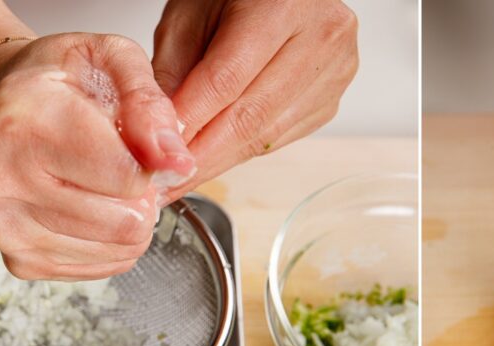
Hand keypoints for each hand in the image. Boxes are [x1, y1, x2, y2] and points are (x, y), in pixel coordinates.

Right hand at [0, 33, 194, 279]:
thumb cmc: (60, 79)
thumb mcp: (113, 59)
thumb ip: (150, 105)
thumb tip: (176, 163)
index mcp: (23, 121)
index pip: (128, 176)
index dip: (155, 162)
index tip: (143, 140)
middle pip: (125, 221)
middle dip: (144, 195)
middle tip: (124, 163)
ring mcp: (3, 226)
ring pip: (116, 249)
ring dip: (130, 218)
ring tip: (106, 180)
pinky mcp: (17, 260)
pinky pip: (99, 268)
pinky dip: (111, 241)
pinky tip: (93, 204)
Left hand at [151, 0, 358, 199]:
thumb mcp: (188, 13)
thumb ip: (173, 71)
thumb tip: (160, 135)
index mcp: (284, 5)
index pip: (227, 80)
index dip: (190, 123)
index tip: (158, 154)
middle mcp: (321, 37)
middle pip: (252, 115)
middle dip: (203, 154)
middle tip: (166, 180)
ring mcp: (335, 70)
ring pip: (268, 133)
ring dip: (222, 158)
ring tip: (185, 172)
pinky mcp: (332, 97)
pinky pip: (283, 136)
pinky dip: (246, 148)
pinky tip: (219, 152)